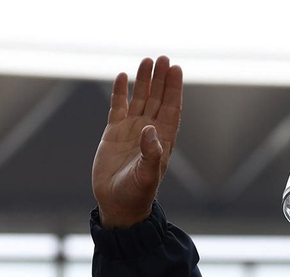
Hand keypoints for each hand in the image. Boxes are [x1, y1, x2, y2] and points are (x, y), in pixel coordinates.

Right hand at [93, 55, 183, 227]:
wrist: (117, 205)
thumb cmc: (137, 194)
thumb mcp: (146, 176)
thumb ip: (151, 154)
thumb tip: (150, 129)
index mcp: (162, 140)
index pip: (170, 108)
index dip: (174, 89)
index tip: (176, 69)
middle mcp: (149, 132)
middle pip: (157, 99)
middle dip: (161, 79)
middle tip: (163, 58)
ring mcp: (131, 130)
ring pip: (139, 99)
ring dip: (143, 81)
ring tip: (147, 61)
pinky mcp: (113, 133)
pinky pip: (118, 107)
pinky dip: (120, 92)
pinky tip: (123, 77)